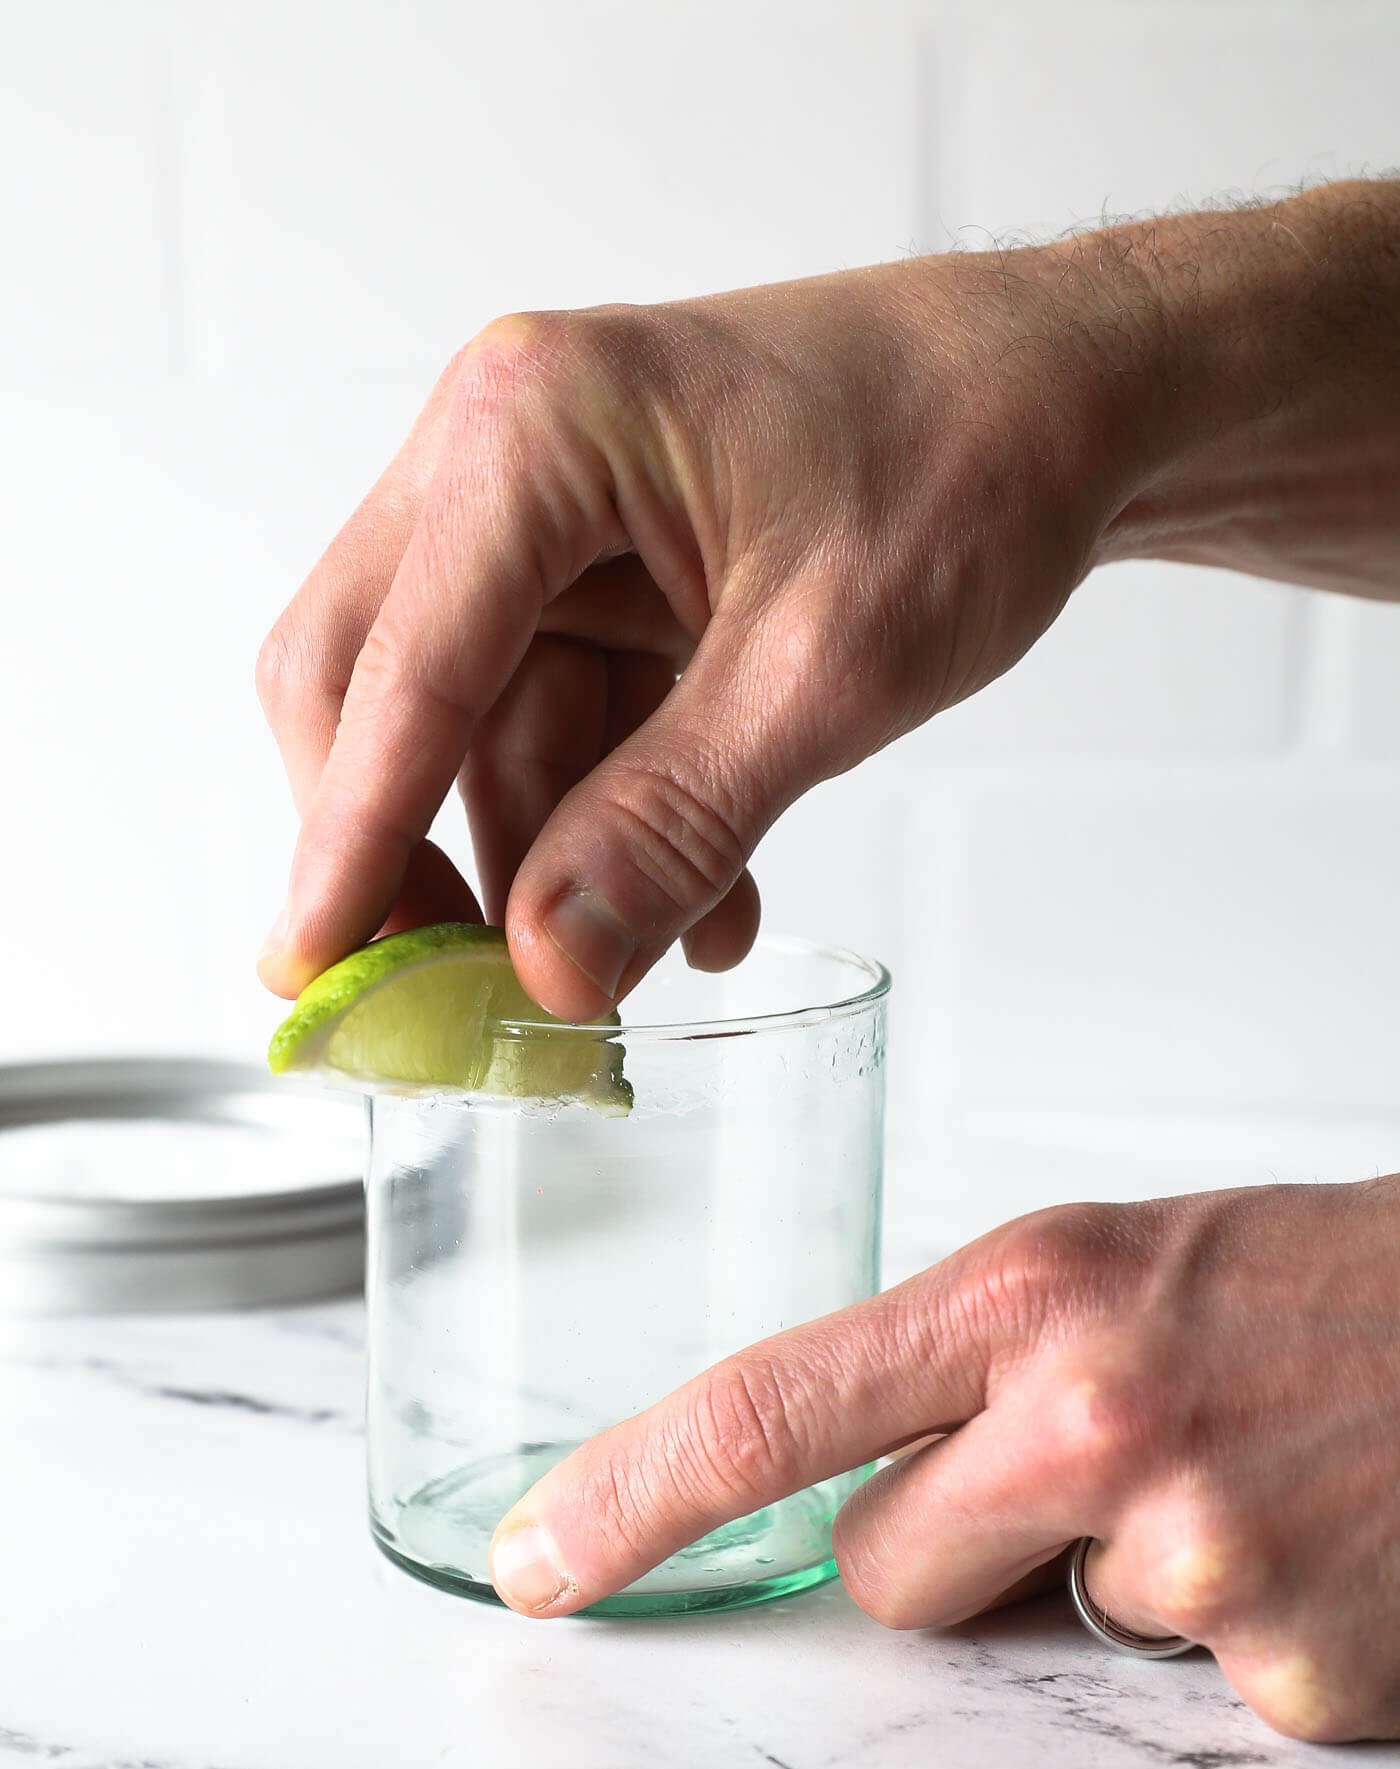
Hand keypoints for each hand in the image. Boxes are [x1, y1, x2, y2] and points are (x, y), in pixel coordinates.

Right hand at [256, 242, 1165, 1015]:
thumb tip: (548, 964)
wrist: (1079, 393)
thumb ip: (676, 822)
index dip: (348, 837)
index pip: (398, 666)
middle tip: (448, 993)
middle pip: (381, 687)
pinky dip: (619, 828)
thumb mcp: (828, 668)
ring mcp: (555, 521)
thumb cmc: (979, 455)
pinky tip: (704, 909)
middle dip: (415, 850)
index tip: (310, 974)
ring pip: (484, 733)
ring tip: (650, 967)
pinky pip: (571, 730)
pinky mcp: (610, 578)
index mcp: (535, 430)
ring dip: (555, 864)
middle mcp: (510, 460)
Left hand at [487, 1176, 1399, 1744]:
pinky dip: (1225, 1642)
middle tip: (1095, 1465)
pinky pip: (1176, 1694)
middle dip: (949, 1550)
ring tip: (1230, 1482)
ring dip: (1101, 1587)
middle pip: (881, 1575)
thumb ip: (967, 1368)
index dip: (631, 1492)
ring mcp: (1197, 1557)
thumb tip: (855, 1488)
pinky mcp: (1288, 1677)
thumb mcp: (1114, 1268)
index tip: (541, 1554)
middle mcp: (1095, 1420)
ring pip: (1033, 1636)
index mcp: (1033, 1295)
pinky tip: (1307, 1544)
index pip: (771, 1407)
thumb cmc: (1318, 1285)